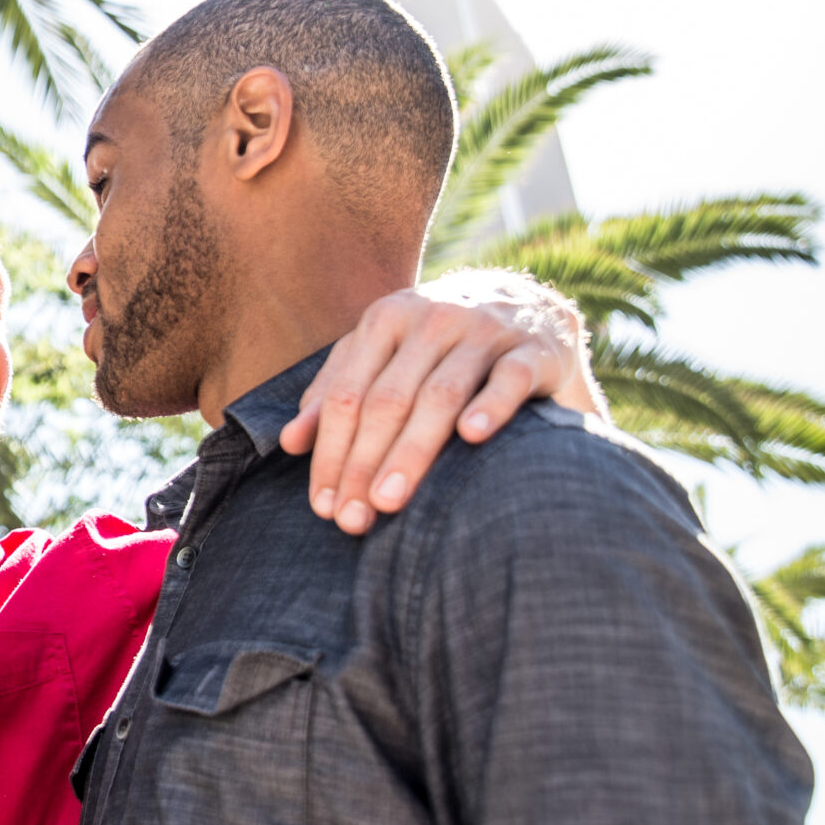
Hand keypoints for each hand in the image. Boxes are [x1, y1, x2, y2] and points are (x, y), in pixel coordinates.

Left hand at [281, 270, 603, 535]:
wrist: (528, 306)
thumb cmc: (438, 345)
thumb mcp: (382, 355)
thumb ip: (336, 392)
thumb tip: (289, 443)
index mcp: (385, 320)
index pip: (346, 395)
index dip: (329, 453)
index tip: (323, 507)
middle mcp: (431, 319)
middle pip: (387, 400)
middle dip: (364, 464)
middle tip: (353, 519)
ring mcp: (484, 331)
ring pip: (440, 395)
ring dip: (412, 451)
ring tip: (390, 501)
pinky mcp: (535, 349)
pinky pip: (510, 378)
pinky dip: (491, 407)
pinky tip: (472, 438)